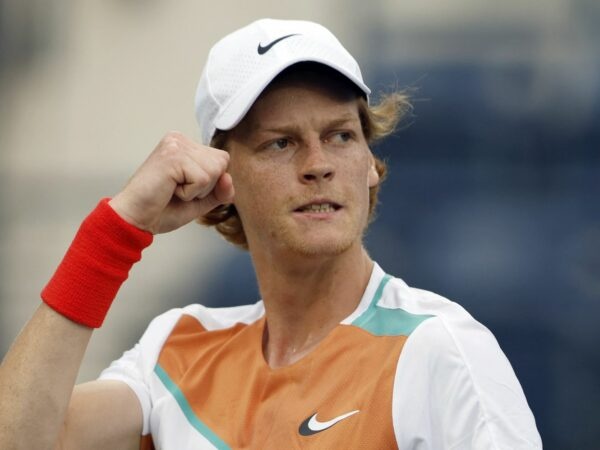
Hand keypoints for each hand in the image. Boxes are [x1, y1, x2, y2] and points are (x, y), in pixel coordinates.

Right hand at [109, 131, 233, 233]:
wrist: (134, 219)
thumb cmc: (162, 209)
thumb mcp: (200, 201)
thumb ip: (220, 191)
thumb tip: (228, 178)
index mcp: (185, 145)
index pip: (222, 160)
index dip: (211, 183)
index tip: (183, 188)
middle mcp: (180, 139)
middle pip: (221, 163)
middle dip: (205, 187)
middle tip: (177, 190)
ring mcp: (175, 145)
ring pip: (214, 171)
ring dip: (196, 190)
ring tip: (172, 190)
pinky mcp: (172, 156)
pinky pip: (203, 179)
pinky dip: (189, 193)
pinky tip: (169, 190)